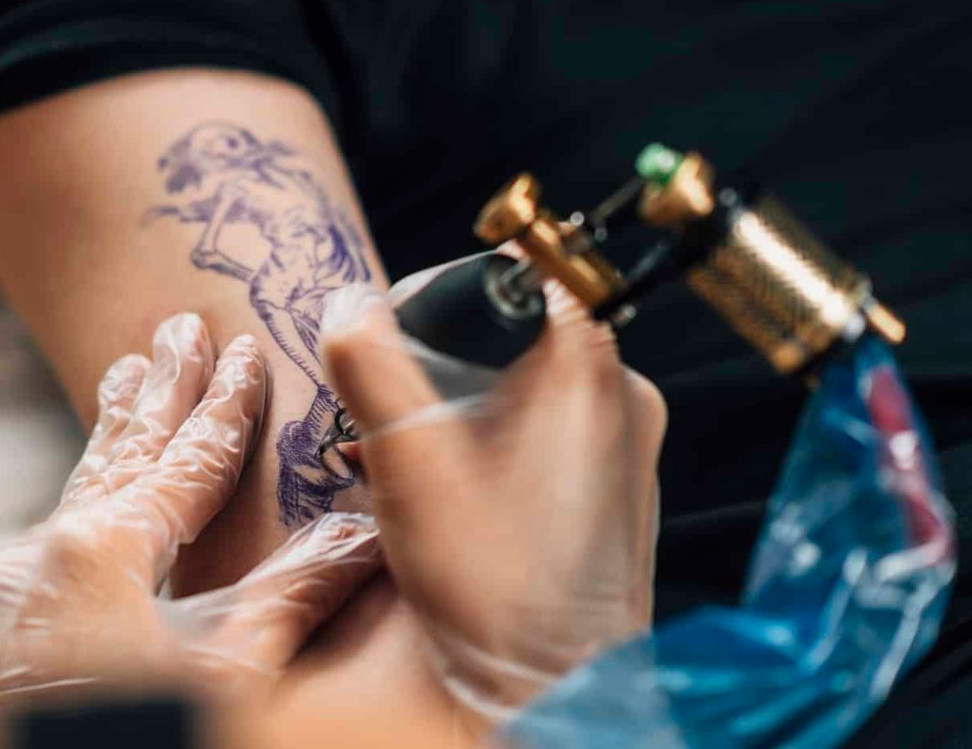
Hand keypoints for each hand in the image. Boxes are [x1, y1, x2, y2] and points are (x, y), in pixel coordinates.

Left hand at [0, 314, 381, 704]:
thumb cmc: (137, 739)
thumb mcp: (230, 679)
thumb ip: (294, 597)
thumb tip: (365, 532)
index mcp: (97, 554)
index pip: (185, 462)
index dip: (226, 406)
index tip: (247, 350)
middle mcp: (42, 556)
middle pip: (119, 452)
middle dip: (158, 389)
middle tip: (176, 324)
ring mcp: (9, 592)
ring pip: (76, 489)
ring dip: (112, 431)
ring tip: (126, 372)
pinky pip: (53, 534)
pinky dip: (85, 496)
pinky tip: (91, 495)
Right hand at [318, 281, 665, 723]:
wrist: (546, 692)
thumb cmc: (494, 588)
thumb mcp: (407, 461)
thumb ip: (370, 366)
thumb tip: (345, 303)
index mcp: (593, 374)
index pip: (516, 280)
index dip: (444, 300)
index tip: (399, 342)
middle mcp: (625, 403)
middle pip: (511, 339)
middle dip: (436, 366)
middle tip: (386, 413)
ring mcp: (626, 453)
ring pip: (521, 390)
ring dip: (452, 412)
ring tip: (398, 458)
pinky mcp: (611, 495)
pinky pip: (540, 438)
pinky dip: (484, 448)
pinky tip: (437, 490)